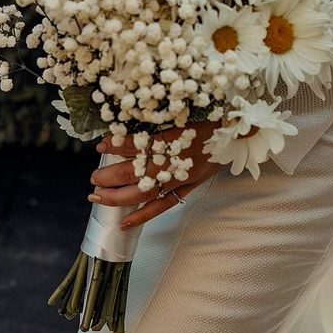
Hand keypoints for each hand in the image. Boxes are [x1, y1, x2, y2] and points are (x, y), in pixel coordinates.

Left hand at [88, 120, 219, 227]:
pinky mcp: (189, 186)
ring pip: (146, 192)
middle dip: (111, 176)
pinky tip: (124, 222)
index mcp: (175, 137)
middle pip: (137, 173)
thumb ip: (157, 117)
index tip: (101, 145)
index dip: (118, 145)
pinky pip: (164, 204)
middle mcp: (177, 160)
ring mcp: (182, 177)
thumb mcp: (183, 109)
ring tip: (98, 197)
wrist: (238, 131)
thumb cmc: (210, 115)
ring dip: (119, 197)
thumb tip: (128, 119)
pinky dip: (143, 215)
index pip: (140, 145)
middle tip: (94, 177)